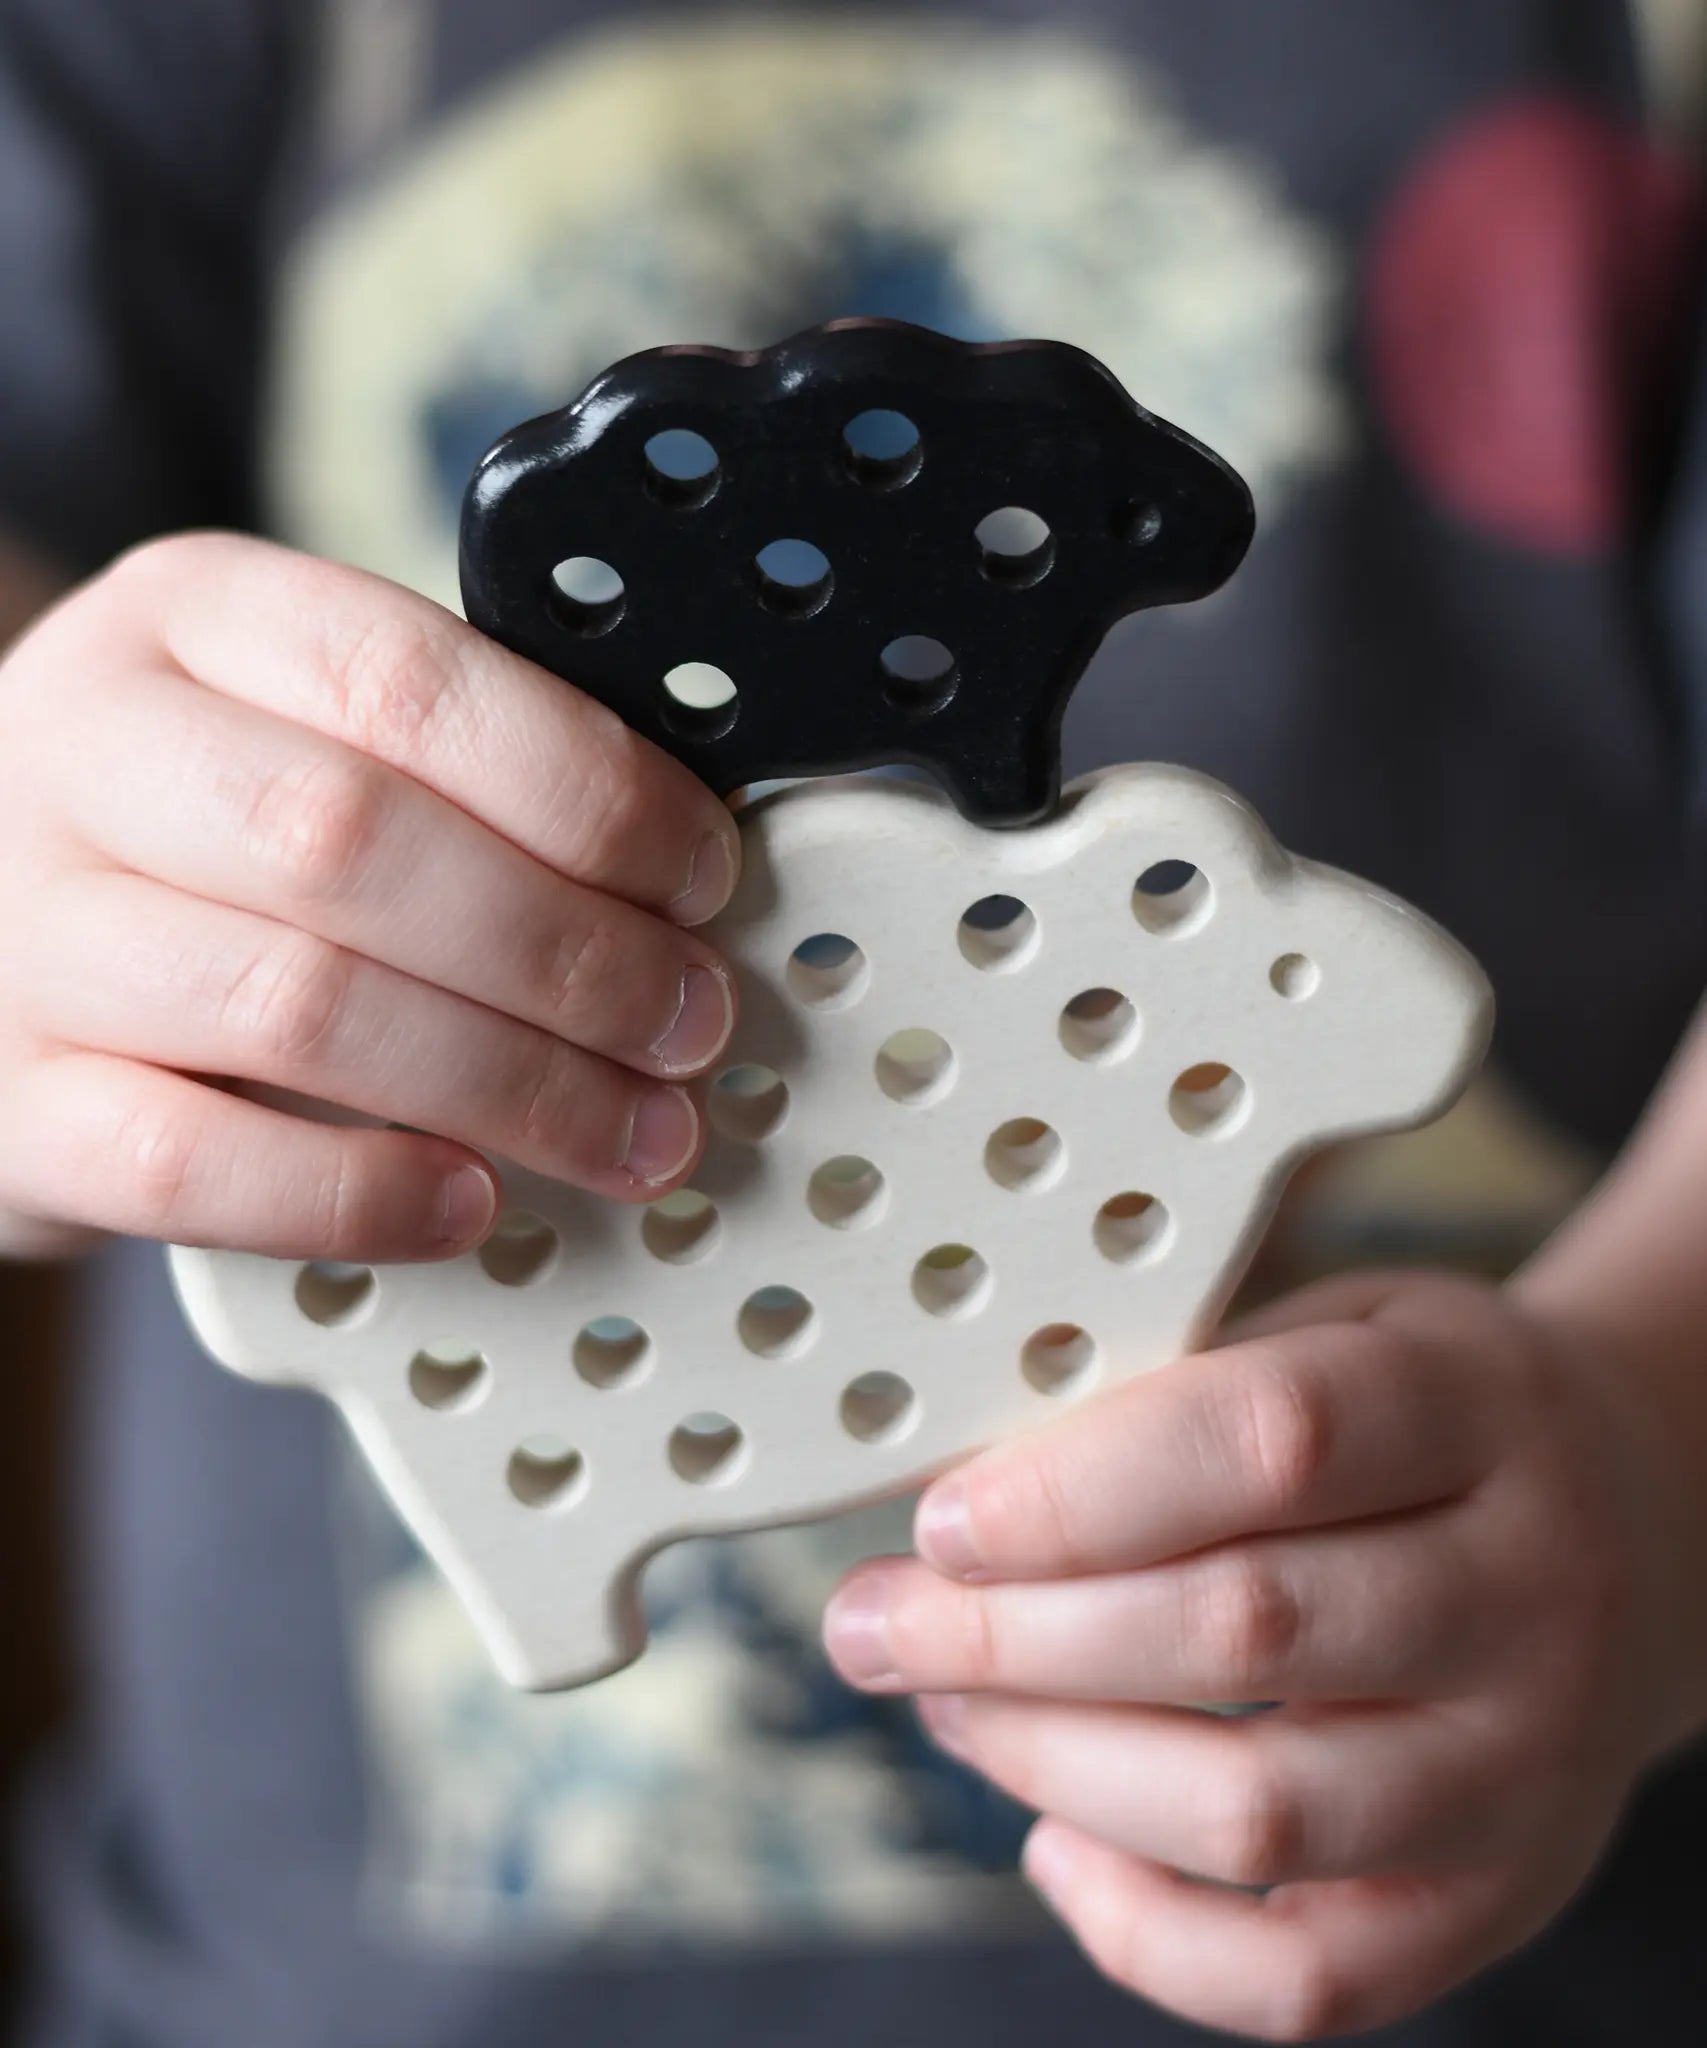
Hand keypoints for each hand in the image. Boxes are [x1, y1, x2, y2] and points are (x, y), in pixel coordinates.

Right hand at [0, 535, 739, 1259]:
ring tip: (636, 1131)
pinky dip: (358, 1193)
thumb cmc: (206, 840)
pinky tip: (470, 1201)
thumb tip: (685, 880)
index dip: (587, 789)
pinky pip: (192, 1165)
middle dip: (565, 951)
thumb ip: (463, 777)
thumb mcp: (307, 736)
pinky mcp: (11, 1104)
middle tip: (689, 1024)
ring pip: (294, 1004)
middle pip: (351, 842)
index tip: (701, 879)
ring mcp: (28, 933)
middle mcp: (86, 751)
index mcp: (192, 619)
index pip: (408, 680)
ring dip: (510, 1082)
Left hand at [823, 1271, 1706, 2039]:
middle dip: (1013, 1637)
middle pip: (1243, 1631)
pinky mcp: (1499, 1898)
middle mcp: (1529, 1592)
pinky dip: (1148, 1936)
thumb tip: (960, 1498)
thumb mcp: (1334, 1331)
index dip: (1077, 1489)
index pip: (1267, 1442)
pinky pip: (1310, 1982)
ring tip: (945, 1706)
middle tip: (877, 1620)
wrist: (1643, 1524)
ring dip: (1052, 1767)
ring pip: (1259, 1813)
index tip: (941, 1519)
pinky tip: (1055, 1842)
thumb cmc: (1425, 1416)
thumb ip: (1177, 1392)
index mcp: (1473, 1407)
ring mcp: (1524, 1766)